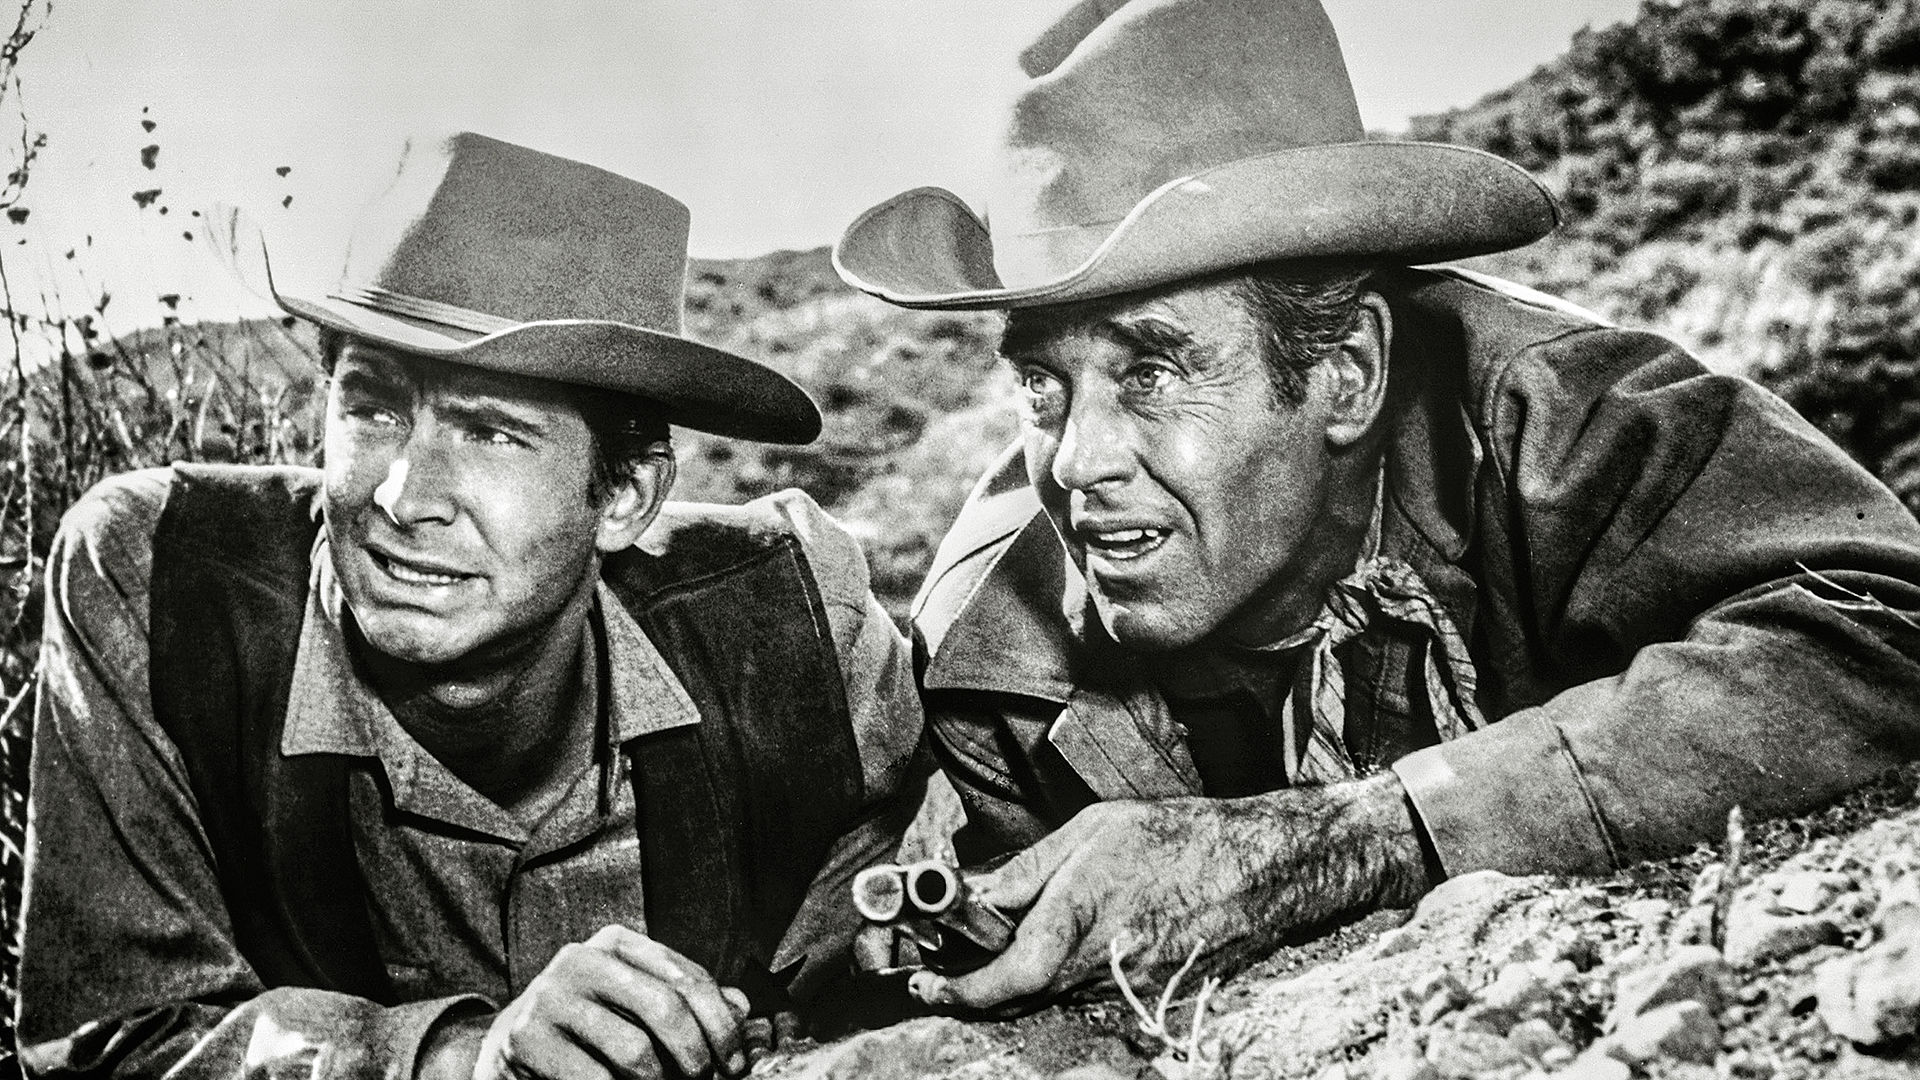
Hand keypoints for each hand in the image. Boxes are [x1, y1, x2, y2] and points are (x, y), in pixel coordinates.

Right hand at [471, 925, 750, 1079]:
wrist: (513, 1046)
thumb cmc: (589, 1026)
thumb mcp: (636, 1003)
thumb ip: (687, 1002)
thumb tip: (742, 1007)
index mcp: (617, 944)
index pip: (688, 978)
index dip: (722, 1025)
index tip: (736, 1064)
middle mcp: (582, 959)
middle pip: (666, 1007)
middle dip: (696, 1056)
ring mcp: (550, 996)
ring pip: (634, 1051)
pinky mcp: (529, 1038)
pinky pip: (595, 1079)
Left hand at [906, 772, 1430, 1012]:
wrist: (1262, 867)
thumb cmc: (1179, 836)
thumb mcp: (1093, 829)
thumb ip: (1030, 871)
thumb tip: (976, 898)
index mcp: (1082, 912)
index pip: (1005, 976)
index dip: (960, 990)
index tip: (929, 985)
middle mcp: (1103, 960)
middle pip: (1022, 996)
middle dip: (979, 987)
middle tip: (944, 974)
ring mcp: (1129, 985)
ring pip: (1055, 997)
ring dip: (1023, 980)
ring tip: (1006, 948)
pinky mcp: (1150, 996)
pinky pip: (1091, 995)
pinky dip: (1066, 979)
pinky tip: (1069, 949)